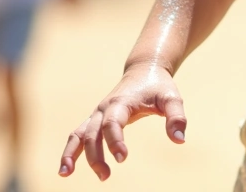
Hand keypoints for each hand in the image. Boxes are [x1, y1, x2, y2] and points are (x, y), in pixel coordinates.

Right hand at [59, 64, 186, 180]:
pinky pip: (78, 135)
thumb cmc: (159, 86)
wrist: (144, 70)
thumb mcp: (172, 99)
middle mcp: (104, 108)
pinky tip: (67, 169)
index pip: (113, 123)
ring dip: (71, 153)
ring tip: (66, 174)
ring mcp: (97, 113)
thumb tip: (179, 140)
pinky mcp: (95, 119)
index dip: (115, 140)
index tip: (123, 158)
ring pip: (78, 134)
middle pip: (93, 133)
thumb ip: (176, 117)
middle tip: (106, 176)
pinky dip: (70, 150)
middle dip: (95, 156)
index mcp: (122, 102)